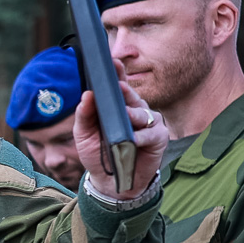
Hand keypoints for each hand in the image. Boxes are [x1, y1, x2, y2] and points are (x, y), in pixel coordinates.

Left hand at [75, 60, 166, 200]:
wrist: (112, 181)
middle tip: (118, 86)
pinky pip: (149, 133)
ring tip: (124, 117)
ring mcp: (149, 123)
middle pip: (131, 94)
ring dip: (132, 115)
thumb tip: (87, 94)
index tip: (111, 61)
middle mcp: (136, 110)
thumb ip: (84, 115)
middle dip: (124, 89)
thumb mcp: (84, 135)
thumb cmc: (99, 154)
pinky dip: (140, 137)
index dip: (117, 73)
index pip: (118, 85)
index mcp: (118, 106)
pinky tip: (133, 140)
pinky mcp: (159, 137)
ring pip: (141, 112)